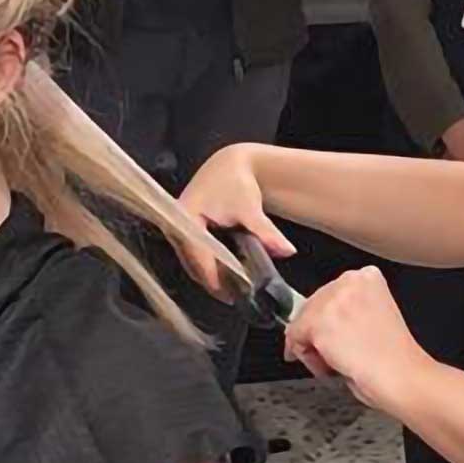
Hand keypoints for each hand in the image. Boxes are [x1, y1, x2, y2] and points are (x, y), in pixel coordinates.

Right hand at [179, 145, 295, 298]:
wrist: (230, 165)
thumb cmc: (236, 182)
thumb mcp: (250, 207)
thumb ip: (266, 231)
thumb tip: (286, 251)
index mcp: (185, 216)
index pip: (198, 254)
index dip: (214, 276)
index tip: (230, 294)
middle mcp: (176, 224)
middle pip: (192, 263)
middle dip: (212, 281)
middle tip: (234, 297)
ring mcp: (178, 230)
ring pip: (192, 263)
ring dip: (210, 277)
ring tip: (233, 291)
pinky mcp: (185, 234)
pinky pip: (194, 257)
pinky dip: (209, 267)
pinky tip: (226, 277)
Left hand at [284, 266, 433, 412]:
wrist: (402, 376)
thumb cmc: (395, 358)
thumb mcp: (375, 317)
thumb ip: (349, 310)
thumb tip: (320, 323)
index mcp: (368, 275)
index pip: (331, 293)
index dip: (328, 318)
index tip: (334, 335)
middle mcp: (349, 280)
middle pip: (313, 304)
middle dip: (316, 332)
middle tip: (331, 356)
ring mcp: (333, 299)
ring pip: (301, 321)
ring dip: (311, 347)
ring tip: (334, 363)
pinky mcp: (319, 321)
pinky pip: (295, 338)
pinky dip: (306, 357)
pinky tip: (328, 367)